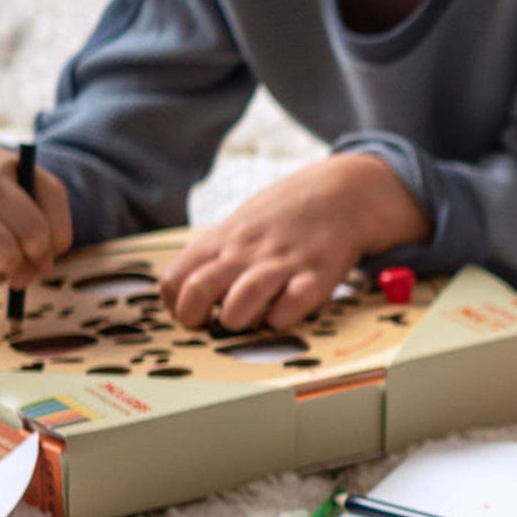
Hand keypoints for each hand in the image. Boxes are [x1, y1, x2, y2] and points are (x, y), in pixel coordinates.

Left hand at [159, 153, 430, 329]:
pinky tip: (284, 312)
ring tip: (247, 320)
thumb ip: (212, 256)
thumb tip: (181, 293)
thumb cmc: (284, 216)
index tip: (193, 313)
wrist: (342, 192)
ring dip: (236, 320)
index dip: (176, 305)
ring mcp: (281, 263)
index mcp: (222, 241)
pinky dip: (282, 318)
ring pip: (241, 301)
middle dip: (195, 319)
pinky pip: (293, 305)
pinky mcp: (316, 274)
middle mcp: (246, 252)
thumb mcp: (238, 225)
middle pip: (198, 291)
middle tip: (211, 324)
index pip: (174, 280)